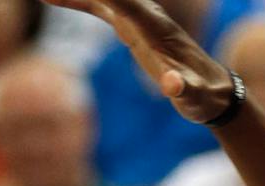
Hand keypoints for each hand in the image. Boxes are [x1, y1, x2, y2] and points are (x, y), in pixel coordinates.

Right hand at [43, 0, 234, 123]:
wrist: (213, 91)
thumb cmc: (202, 95)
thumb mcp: (193, 96)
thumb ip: (184, 89)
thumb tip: (173, 85)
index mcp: (155, 26)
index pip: (122, 2)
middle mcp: (146, 14)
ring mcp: (138, 17)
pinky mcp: (132, 27)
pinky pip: (99, 7)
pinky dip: (78, 2)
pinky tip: (52, 0)